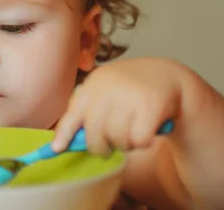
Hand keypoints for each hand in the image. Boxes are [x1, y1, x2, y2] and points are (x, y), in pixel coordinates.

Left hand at [52, 58, 182, 154]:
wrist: (166, 76)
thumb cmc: (129, 90)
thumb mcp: (105, 92)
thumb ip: (88, 112)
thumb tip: (66, 143)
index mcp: (94, 84)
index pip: (74, 112)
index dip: (64, 133)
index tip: (57, 149)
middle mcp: (109, 88)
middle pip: (94, 134)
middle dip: (100, 147)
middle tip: (109, 146)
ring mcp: (129, 96)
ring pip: (117, 140)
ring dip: (125, 144)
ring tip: (131, 130)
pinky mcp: (151, 106)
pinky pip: (138, 140)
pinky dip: (142, 142)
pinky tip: (147, 129)